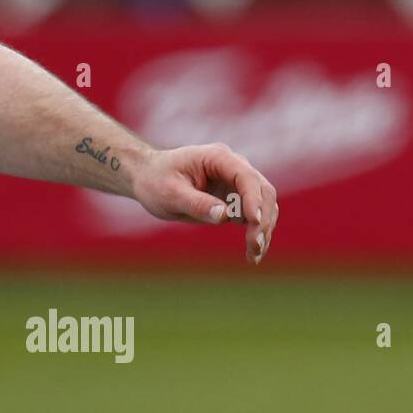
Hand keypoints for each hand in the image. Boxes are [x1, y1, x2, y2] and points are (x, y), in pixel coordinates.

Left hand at [132, 144, 278, 263]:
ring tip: (254, 255)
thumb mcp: (170, 194)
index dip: (253, 199)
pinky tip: (252, 254)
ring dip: (263, 229)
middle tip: (254, 245)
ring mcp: (236, 182)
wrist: (148, 178)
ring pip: (263, 205)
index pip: (245, 177)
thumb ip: (196, 203)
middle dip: (262, 219)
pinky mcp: (235, 198)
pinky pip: (254, 216)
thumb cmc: (155, 181)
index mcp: (217, 157)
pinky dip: (257, 233)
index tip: (254, 222)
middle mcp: (232, 167)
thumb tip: (225, 216)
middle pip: (262, 191)